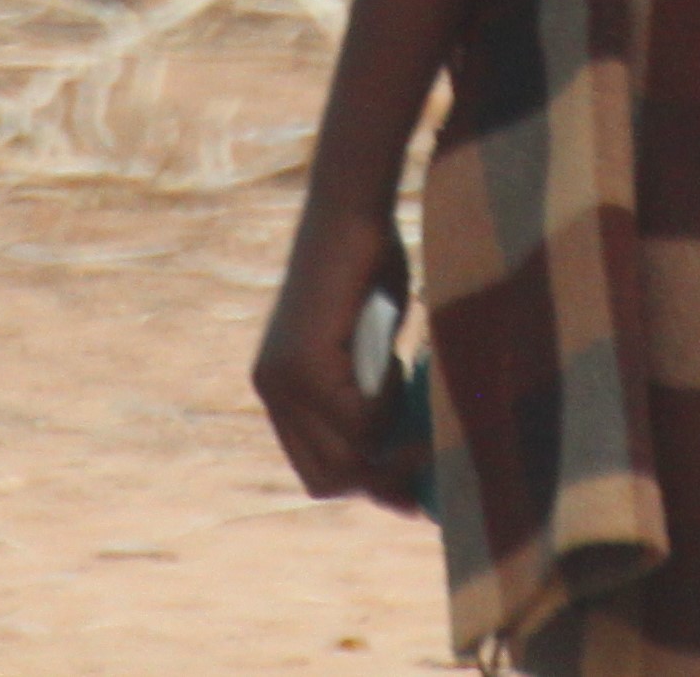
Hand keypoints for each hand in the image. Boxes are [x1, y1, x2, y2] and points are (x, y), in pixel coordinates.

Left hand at [254, 194, 417, 510]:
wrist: (351, 209)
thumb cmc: (369, 261)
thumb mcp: (370, 344)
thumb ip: (372, 391)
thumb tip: (407, 453)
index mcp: (280, 388)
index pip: (315, 468)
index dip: (364, 482)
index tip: (410, 490)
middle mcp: (271, 390)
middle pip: (326, 478)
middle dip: (381, 479)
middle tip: (427, 464)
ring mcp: (282, 380)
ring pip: (346, 455)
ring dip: (393, 442)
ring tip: (421, 405)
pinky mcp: (304, 365)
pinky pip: (359, 418)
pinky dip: (390, 402)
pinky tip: (401, 363)